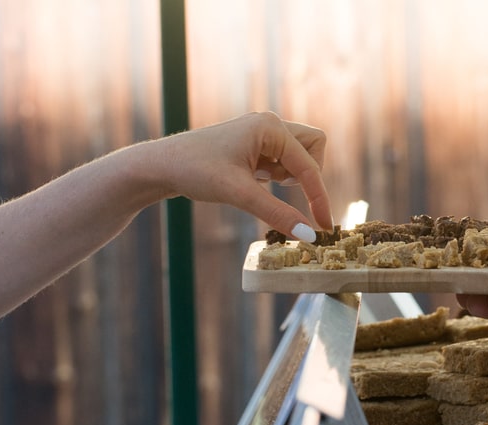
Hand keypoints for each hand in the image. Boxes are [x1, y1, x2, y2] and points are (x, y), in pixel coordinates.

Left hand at [154, 111, 332, 237]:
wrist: (162, 166)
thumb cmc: (196, 171)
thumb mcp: (239, 195)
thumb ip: (277, 214)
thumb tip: (309, 235)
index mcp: (270, 127)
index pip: (310, 167)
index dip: (320, 199)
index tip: (325, 227)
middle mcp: (270, 124)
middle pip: (314, 148)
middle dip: (309, 175)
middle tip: (285, 191)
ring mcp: (262, 133)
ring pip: (300, 154)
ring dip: (293, 175)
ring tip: (262, 185)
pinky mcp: (255, 146)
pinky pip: (284, 160)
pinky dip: (280, 176)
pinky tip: (255, 182)